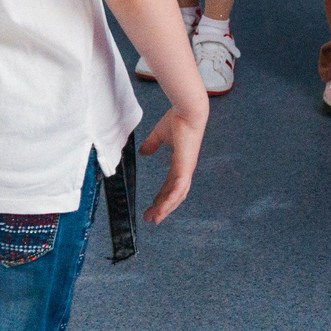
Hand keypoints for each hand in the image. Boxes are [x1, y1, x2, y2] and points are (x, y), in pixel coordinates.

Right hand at [138, 98, 207, 222]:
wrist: (187, 111)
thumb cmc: (177, 120)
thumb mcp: (160, 135)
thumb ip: (152, 144)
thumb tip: (143, 152)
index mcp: (180, 162)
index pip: (171, 184)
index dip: (162, 195)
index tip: (153, 204)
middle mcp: (185, 169)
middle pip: (175, 194)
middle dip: (163, 207)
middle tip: (152, 218)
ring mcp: (186, 170)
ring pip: (177, 196)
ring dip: (166, 208)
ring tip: (154, 219)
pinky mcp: (185, 169)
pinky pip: (177, 190)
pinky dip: (170, 202)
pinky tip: (162, 210)